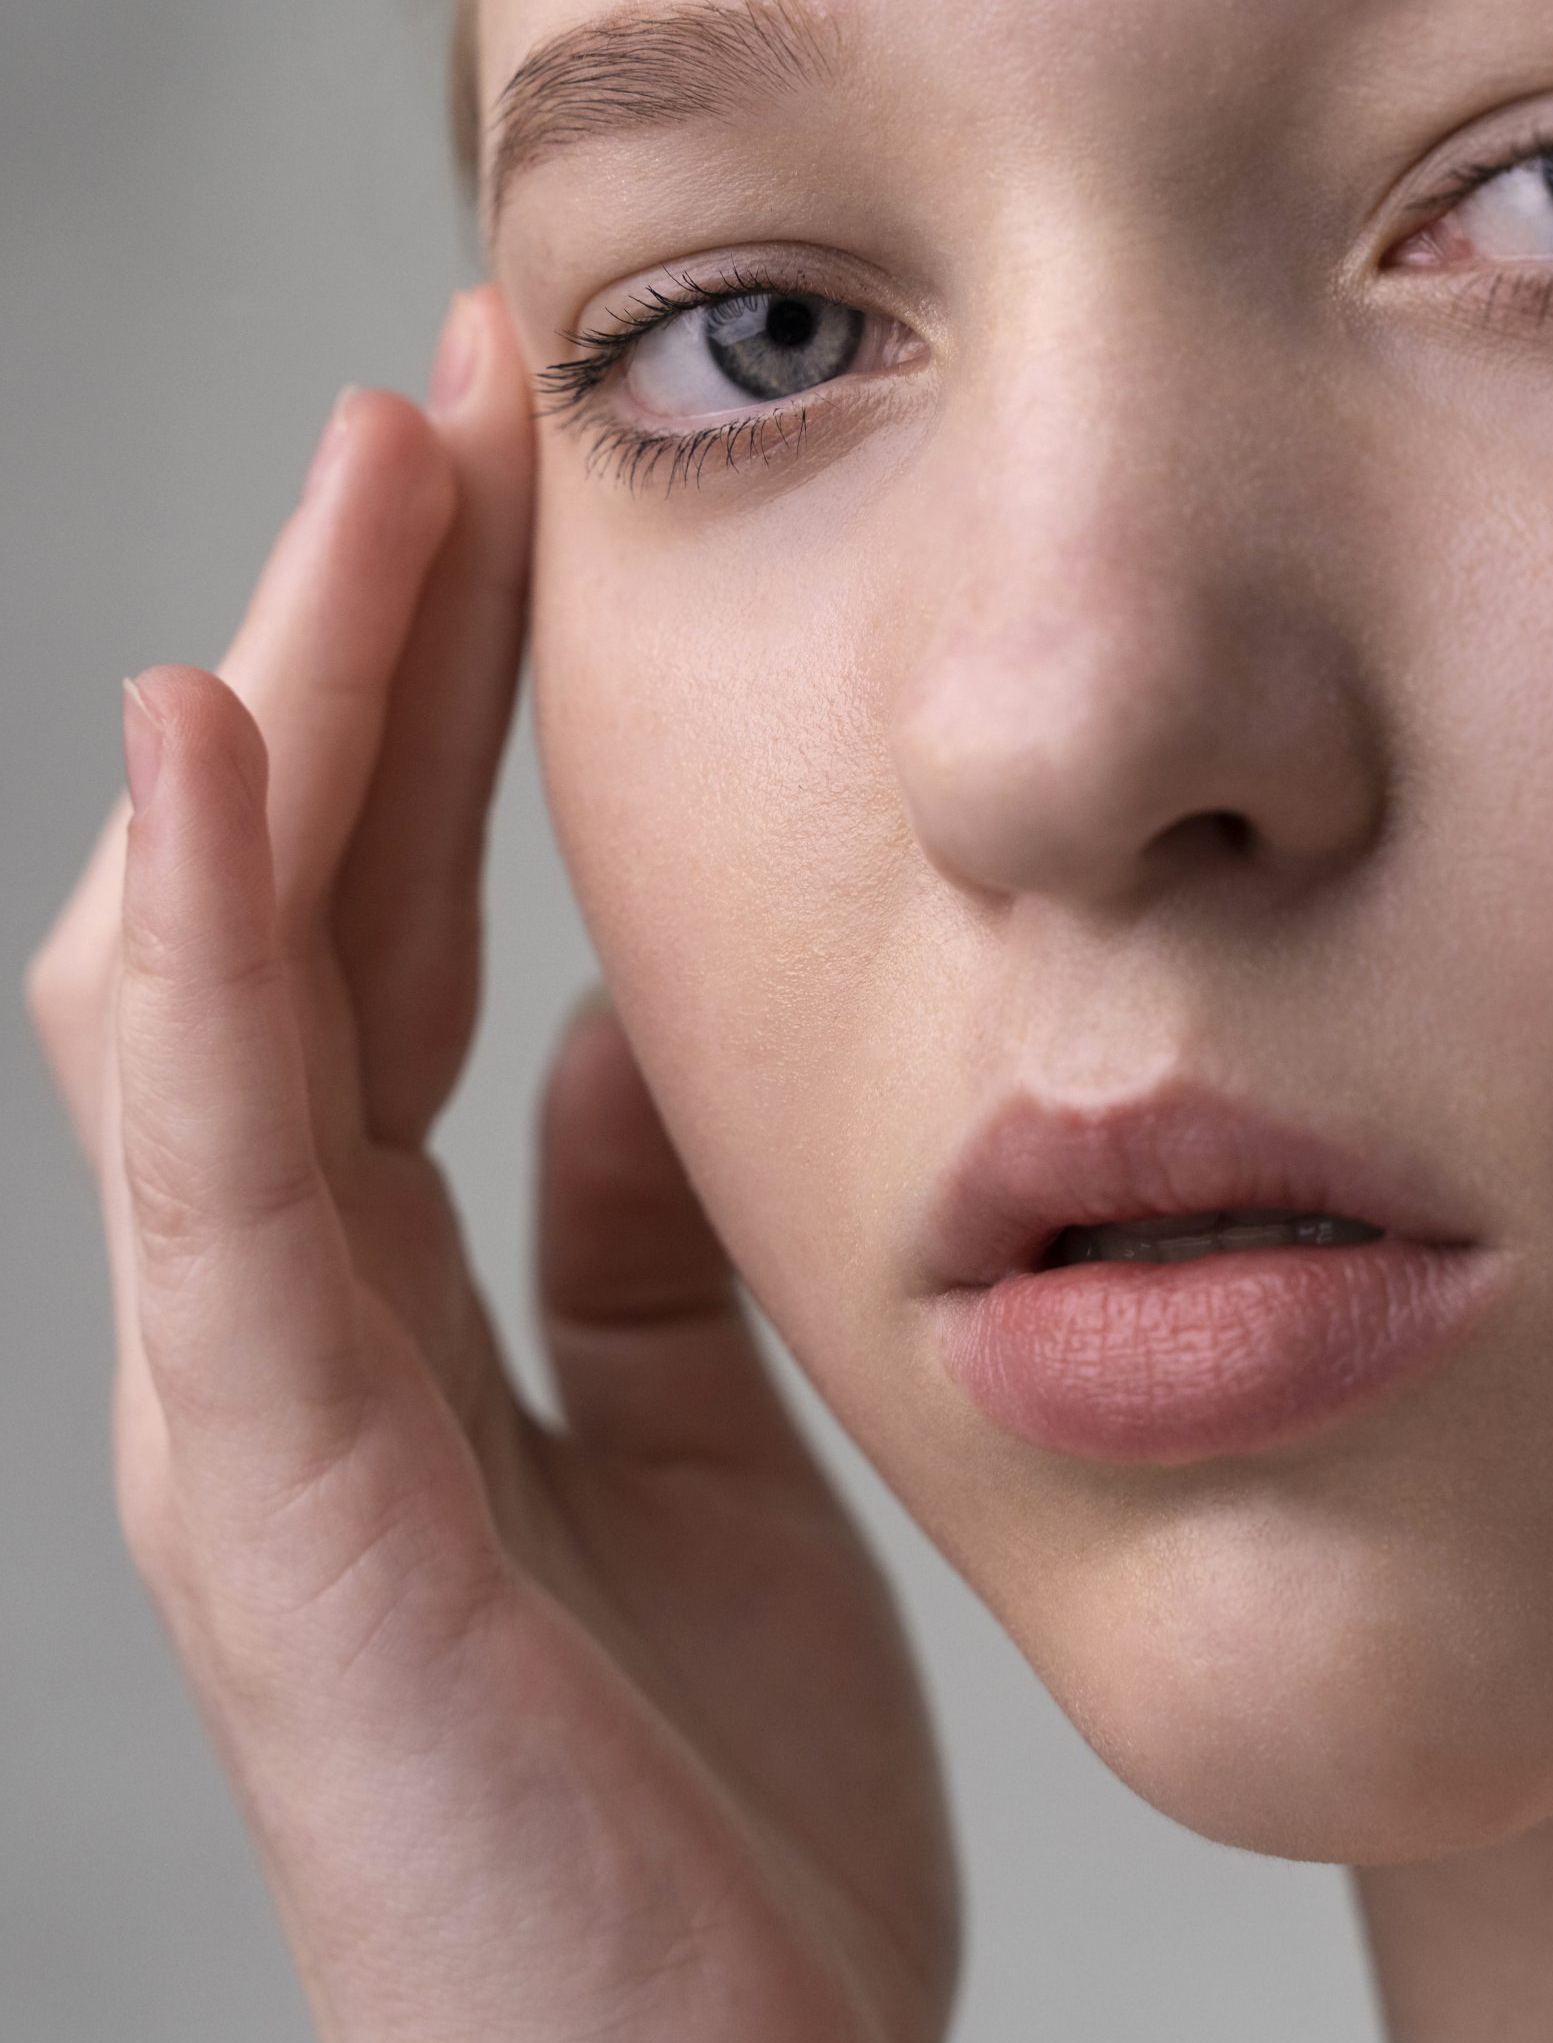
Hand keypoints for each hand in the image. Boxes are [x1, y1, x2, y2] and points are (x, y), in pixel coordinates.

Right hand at [26, 290, 958, 2042]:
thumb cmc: (690, 1814)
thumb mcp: (682, 1453)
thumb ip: (616, 1248)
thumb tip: (597, 1047)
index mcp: (381, 1292)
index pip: (375, 918)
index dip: (429, 693)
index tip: (509, 478)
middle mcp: (281, 1310)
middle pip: (285, 894)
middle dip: (361, 632)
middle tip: (445, 391)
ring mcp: (255, 1397)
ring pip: (219, 972)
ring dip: (290, 705)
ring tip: (362, 472)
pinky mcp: (291, 1497)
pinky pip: (218, 1168)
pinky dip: (210, 940)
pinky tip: (218, 737)